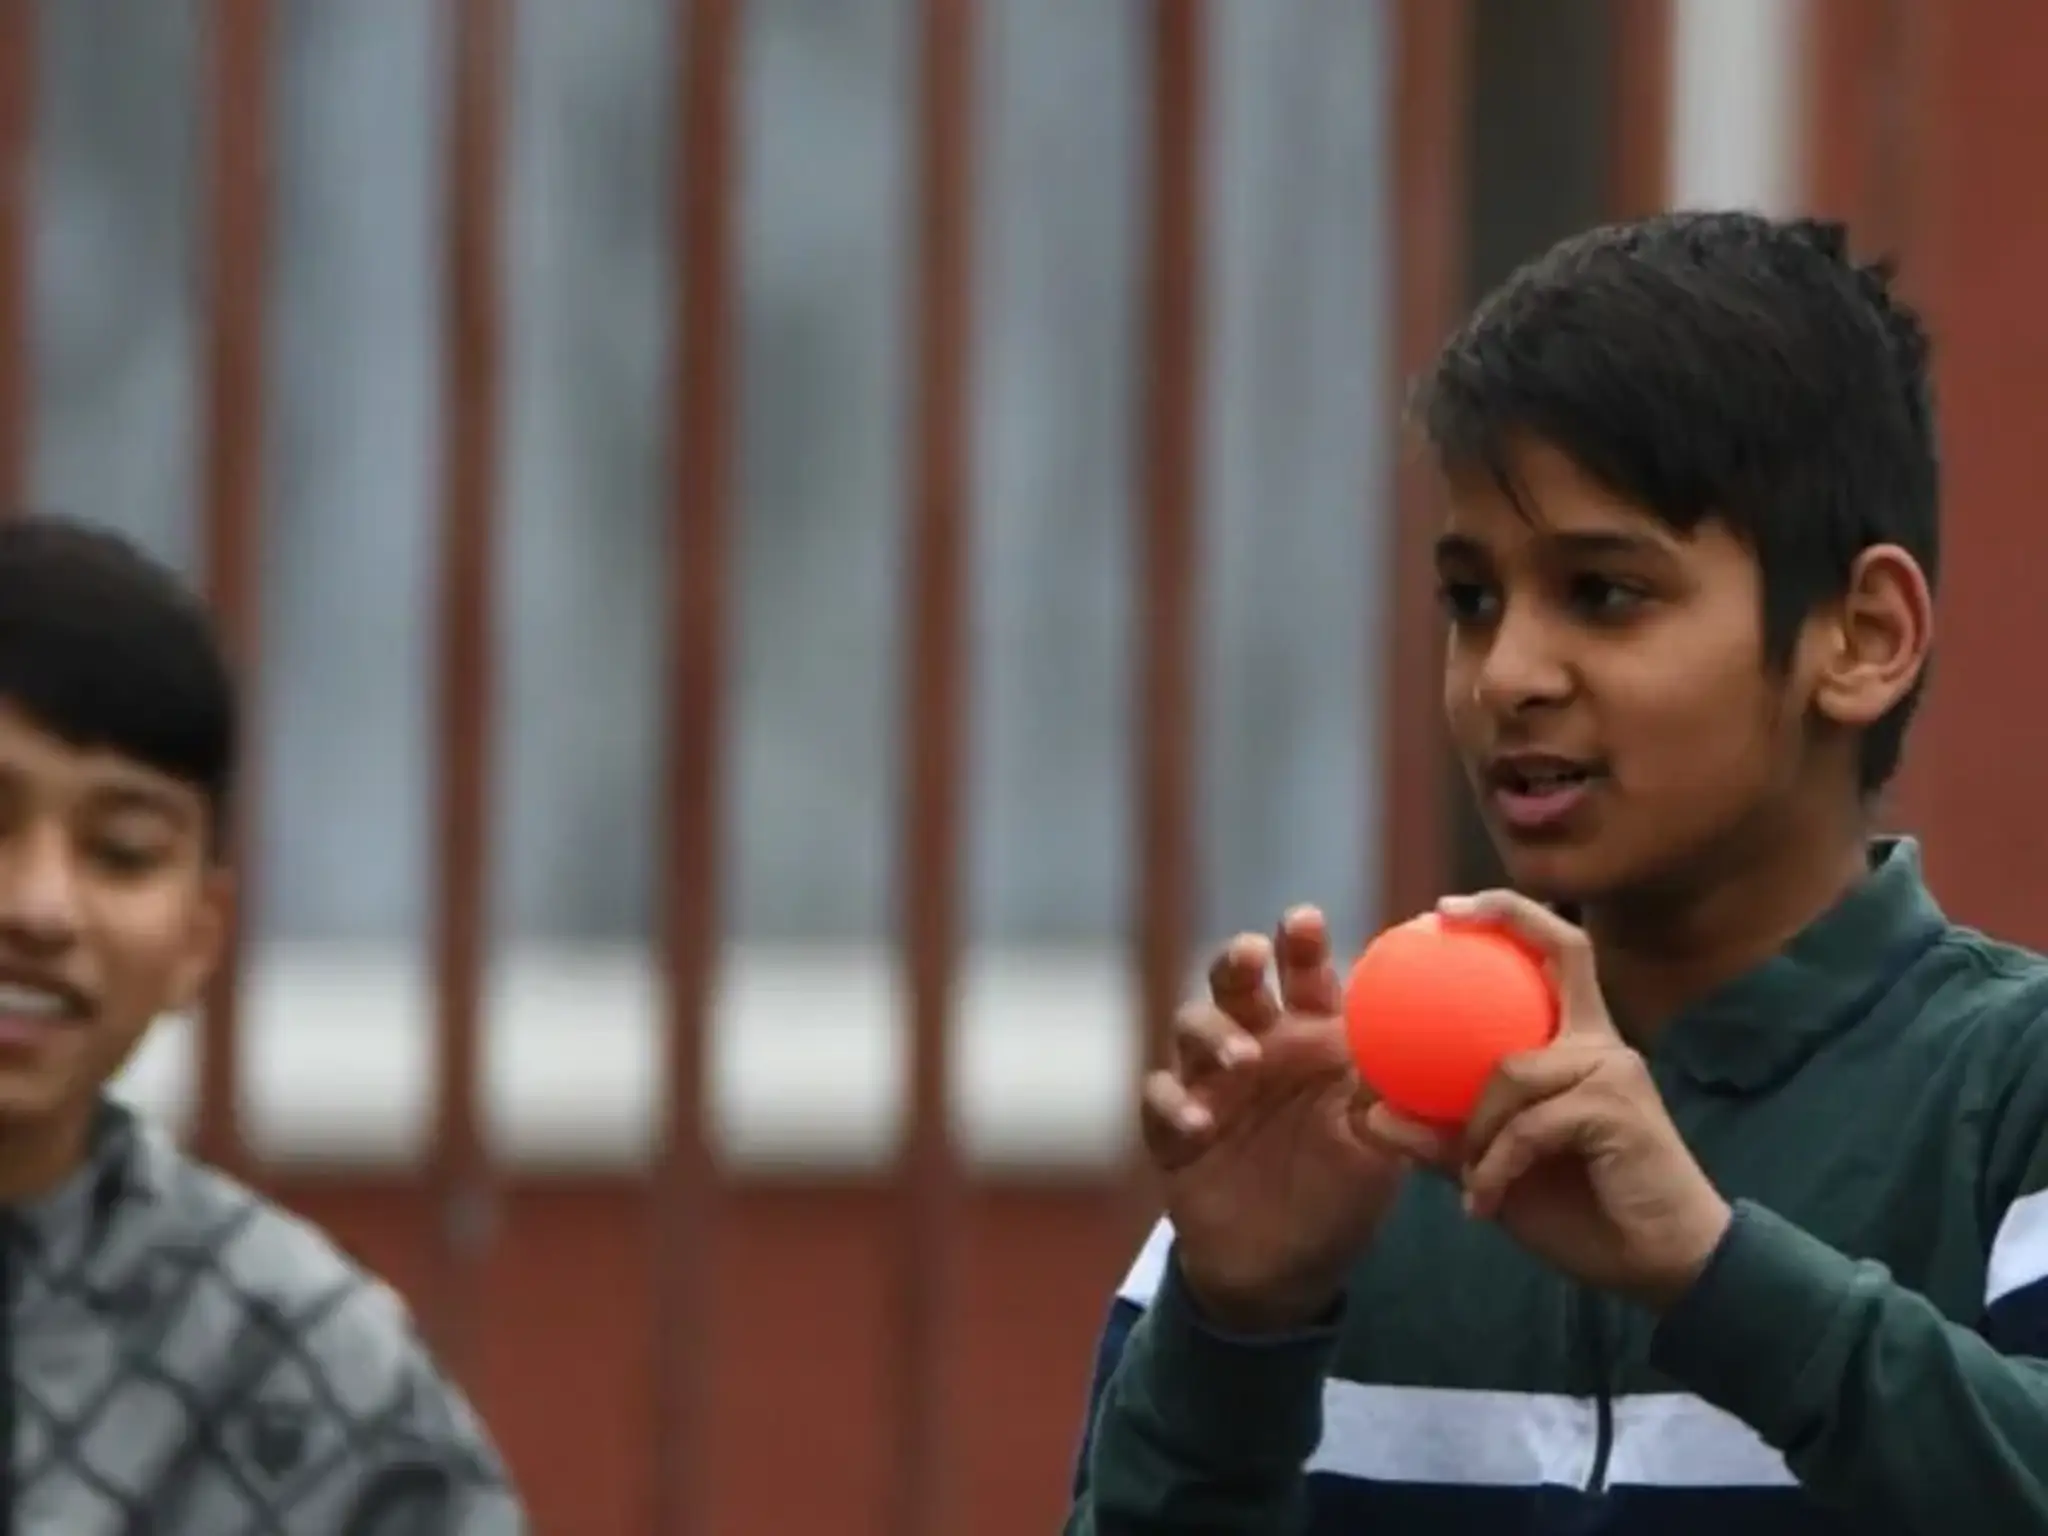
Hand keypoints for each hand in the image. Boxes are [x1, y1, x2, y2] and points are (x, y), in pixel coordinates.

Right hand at [1142, 907, 1407, 1333]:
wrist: (1288, 1271)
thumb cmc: (1343, 1192)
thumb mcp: (1381, 1148)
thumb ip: (1394, 1100)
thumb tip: (1430, 1056)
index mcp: (1310, 1038)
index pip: (1305, 975)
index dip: (1301, 943)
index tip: (1306, 921)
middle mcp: (1256, 1046)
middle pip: (1236, 981)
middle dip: (1241, 961)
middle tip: (1255, 957)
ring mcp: (1209, 1084)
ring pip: (1192, 1026)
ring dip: (1213, 1032)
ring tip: (1242, 1059)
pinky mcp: (1173, 1128)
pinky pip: (1158, 1099)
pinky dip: (1172, 1103)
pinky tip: (1197, 1121)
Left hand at [1363, 891, 1731, 1309]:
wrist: (1662, 1267)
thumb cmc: (1584, 1212)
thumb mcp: (1497, 1167)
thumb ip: (1444, 1136)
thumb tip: (1371, 1111)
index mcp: (1578, 1044)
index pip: (1558, 954)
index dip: (1510, 915)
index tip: (1446, 907)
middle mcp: (1601, 1043)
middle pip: (1563, 955)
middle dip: (1503, 921)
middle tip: (1436, 921)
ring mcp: (1613, 1071)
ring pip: (1510, 1071)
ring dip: (1475, 1132)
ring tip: (1468, 1181)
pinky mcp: (1618, 1109)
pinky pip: (1527, 1127)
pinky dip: (1496, 1167)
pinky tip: (1483, 1205)